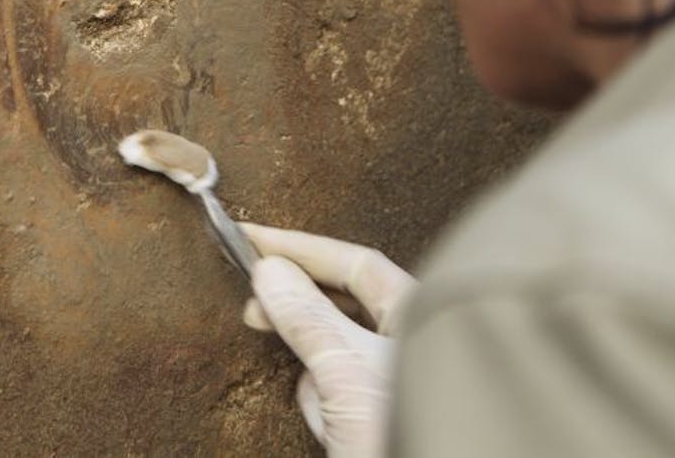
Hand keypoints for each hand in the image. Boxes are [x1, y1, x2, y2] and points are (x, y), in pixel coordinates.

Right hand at [241, 223, 416, 456]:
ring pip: (333, 355)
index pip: (356, 262)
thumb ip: (306, 316)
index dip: (301, 247)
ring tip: (329, 411)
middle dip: (300, 312)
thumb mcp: (345, 370)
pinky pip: (334, 394)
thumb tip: (269, 271)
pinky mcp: (374, 416)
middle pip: (342, 305)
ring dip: (318, 377)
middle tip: (252, 305)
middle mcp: (412, 341)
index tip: (251, 239)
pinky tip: (332, 431)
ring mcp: (392, 381)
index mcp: (422, 314)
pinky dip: (325, 409)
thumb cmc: (402, 436)